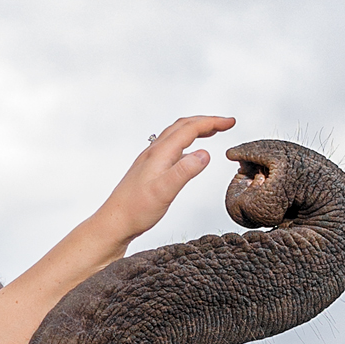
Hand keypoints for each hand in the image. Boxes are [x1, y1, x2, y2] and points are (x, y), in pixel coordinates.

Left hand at [100, 114, 235, 250]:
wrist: (114, 222)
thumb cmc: (136, 210)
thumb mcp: (164, 191)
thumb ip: (184, 171)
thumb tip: (205, 153)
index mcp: (160, 153)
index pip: (190, 129)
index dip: (211, 122)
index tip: (230, 122)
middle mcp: (154, 152)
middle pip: (182, 126)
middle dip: (206, 121)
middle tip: (225, 124)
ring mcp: (150, 160)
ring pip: (175, 135)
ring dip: (195, 129)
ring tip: (211, 131)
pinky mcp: (149, 169)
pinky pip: (170, 147)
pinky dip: (185, 142)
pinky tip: (189, 153)